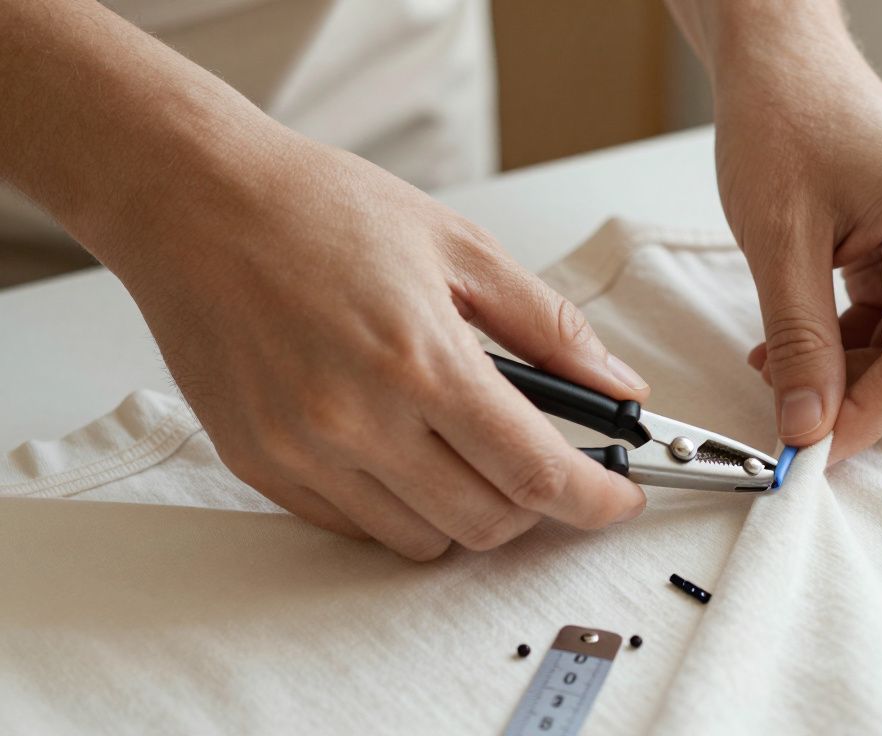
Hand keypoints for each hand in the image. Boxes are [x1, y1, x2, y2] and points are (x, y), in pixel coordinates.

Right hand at [111, 133, 650, 559]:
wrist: (193, 202)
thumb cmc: (320, 209)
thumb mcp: (460, 247)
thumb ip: (549, 327)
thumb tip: (618, 386)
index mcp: (421, 361)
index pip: (535, 472)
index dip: (595, 500)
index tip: (620, 498)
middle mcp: (358, 422)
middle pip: (487, 524)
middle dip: (537, 506)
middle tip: (542, 460)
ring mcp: (303, 453)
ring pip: (423, 541)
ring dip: (467, 509)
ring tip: (463, 444)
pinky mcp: (261, 467)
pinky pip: (357, 528)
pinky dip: (400, 506)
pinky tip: (399, 445)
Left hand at [713, 40, 881, 461]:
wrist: (785, 64)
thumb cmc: (784, 123)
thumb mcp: (779, 244)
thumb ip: (800, 343)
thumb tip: (809, 427)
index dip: (863, 420)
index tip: (809, 455)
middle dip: (859, 398)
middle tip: (787, 406)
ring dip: (852, 373)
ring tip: (778, 360)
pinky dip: (854, 345)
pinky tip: (801, 339)